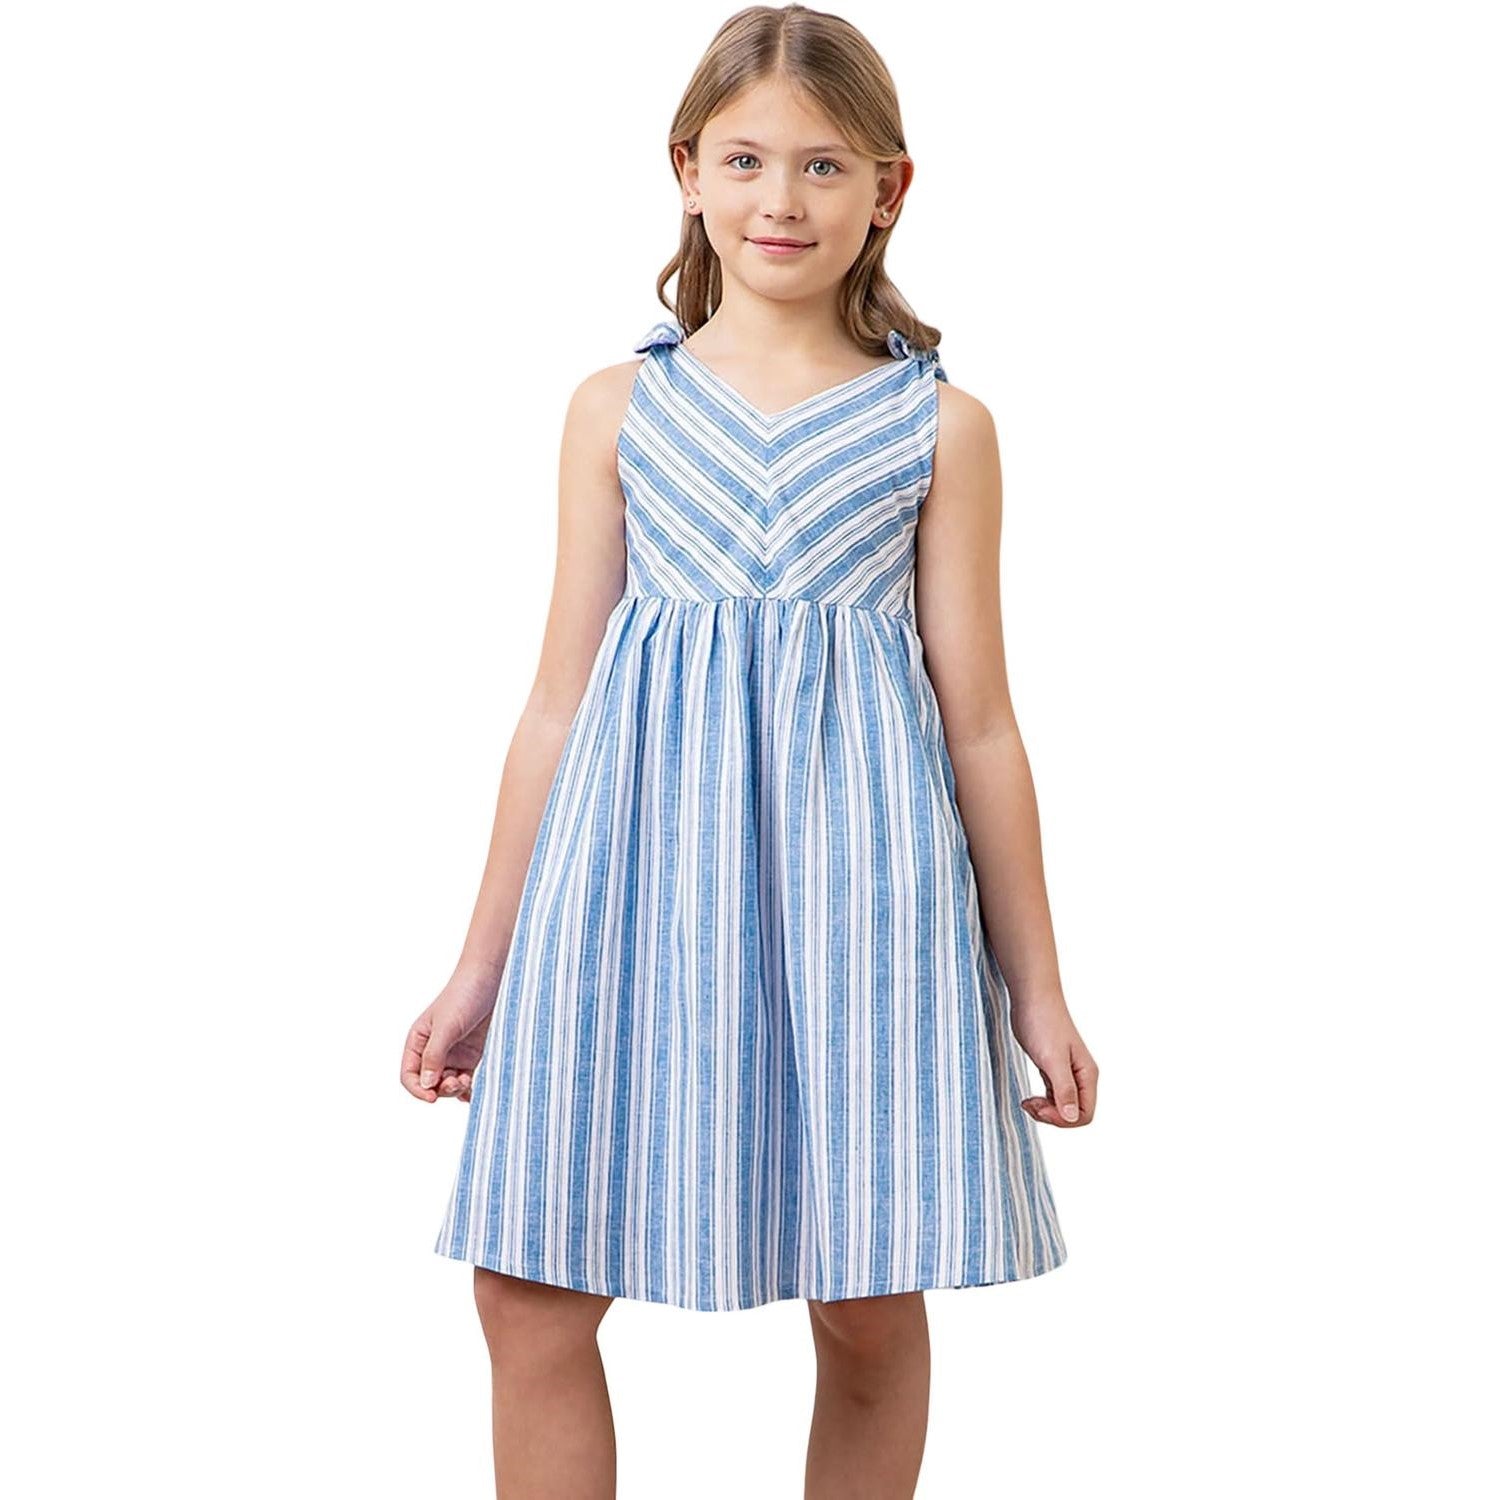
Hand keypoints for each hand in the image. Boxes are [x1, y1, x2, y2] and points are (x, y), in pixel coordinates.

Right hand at [400, 961, 502, 1103]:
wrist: (490, 980)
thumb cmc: (464, 995)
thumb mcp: (446, 1026)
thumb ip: (434, 1055)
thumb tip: (426, 1085)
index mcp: (418, 1042)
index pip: (409, 1075)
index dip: (418, 1090)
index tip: (432, 1097)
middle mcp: (433, 1051)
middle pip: (430, 1084)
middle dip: (442, 1089)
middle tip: (458, 1083)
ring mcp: (454, 1054)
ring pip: (448, 1085)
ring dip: (456, 1089)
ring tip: (468, 1081)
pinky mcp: (472, 1056)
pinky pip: (466, 1080)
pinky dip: (469, 1088)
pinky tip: (475, 1089)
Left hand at [1011, 996, 1097, 1127]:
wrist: (1032, 997)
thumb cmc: (1043, 1023)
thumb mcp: (1052, 1060)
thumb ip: (1064, 1089)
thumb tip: (1073, 1117)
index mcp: (1087, 1074)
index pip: (1085, 1114)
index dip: (1063, 1119)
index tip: (1041, 1108)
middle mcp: (1080, 1075)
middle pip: (1074, 1113)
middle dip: (1053, 1116)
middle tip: (1031, 1105)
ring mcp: (1067, 1071)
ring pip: (1063, 1106)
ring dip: (1046, 1110)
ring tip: (1028, 1102)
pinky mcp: (1052, 1066)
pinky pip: (1053, 1095)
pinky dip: (1042, 1101)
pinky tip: (1029, 1098)